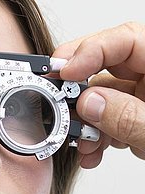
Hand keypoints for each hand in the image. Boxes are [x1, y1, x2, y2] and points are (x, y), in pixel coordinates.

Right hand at [52, 22, 144, 167]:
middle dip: (81, 90)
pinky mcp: (143, 119)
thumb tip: (88, 102)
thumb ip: (128, 118)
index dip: (91, 50)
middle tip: (57, 102)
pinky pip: (112, 120)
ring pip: (106, 99)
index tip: (65, 71)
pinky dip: (98, 137)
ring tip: (82, 145)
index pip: (127, 40)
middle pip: (109, 68)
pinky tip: (94, 153)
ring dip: (86, 123)